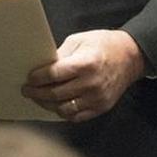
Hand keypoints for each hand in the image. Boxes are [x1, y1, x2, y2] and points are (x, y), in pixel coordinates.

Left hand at [22, 29, 146, 121]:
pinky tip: (56, 105)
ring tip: (40, 98)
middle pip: (55, 94)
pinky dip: (63, 112)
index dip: (37, 78)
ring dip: (47, 105)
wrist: (130, 57)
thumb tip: (42, 67)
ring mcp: (96, 98)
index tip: (29, 79)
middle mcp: (91, 83)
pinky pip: (76, 116)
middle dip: (37, 93)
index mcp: (85, 63)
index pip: (54, 75)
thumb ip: (61, 55)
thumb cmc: (103, 44)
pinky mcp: (101, 107)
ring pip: (63, 109)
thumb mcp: (80, 40)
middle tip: (27, 90)